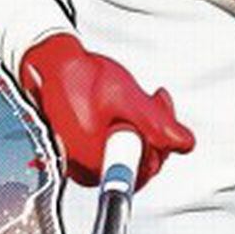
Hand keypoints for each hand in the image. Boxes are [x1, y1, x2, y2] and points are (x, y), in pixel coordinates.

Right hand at [19, 32, 194, 187]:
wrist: (49, 64)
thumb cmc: (77, 77)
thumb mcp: (126, 96)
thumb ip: (158, 124)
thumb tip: (184, 143)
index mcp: (95, 162)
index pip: (144, 169)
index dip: (158, 144)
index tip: (156, 112)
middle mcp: (87, 169)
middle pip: (138, 162)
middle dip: (154, 131)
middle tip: (156, 101)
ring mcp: (84, 161)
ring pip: (129, 153)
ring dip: (144, 126)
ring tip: (144, 99)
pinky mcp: (83, 151)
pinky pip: (114, 146)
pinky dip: (129, 126)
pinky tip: (131, 106)